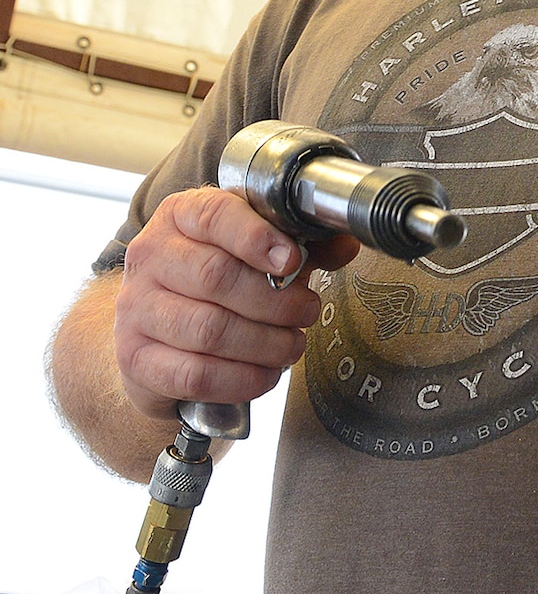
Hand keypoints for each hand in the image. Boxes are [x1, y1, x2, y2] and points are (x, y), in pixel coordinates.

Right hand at [114, 187, 358, 423]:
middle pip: (216, 277)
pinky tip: (265, 374)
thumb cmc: (217, 280)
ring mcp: (135, 309)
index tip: (294, 261)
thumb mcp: (259, 249)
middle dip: (276, 301)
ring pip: (208, 329)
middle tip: (307, 312)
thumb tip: (346, 244)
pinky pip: (194, 374)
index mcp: (181, 216)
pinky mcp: (135, 359)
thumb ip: (306, 243)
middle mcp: (149, 257)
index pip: (214, 215)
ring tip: (292, 345)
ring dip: (265, 343)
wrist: (158, 331)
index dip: (258, 238)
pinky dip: (241, 379)